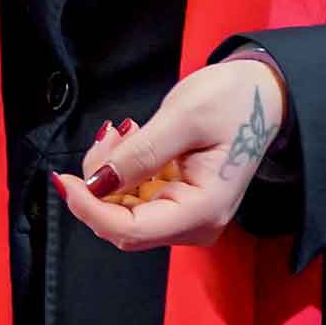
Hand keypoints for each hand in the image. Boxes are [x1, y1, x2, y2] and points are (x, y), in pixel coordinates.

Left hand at [57, 53, 288, 250]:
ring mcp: (186, 215)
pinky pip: (133, 197)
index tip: (63, 178)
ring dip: (109, 173)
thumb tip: (98, 184)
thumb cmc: (231, 101)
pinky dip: (120, 170)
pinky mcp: (177, 201)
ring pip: (122, 210)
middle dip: (100, 184)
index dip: (91, 209)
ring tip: (123, 131)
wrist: (262, 94)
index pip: (132, 230)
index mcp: (203, 210)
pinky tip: (131, 139)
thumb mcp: (183, 117)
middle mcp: (195, 223)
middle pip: (122, 224)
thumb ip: (140, 154)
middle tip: (109, 135)